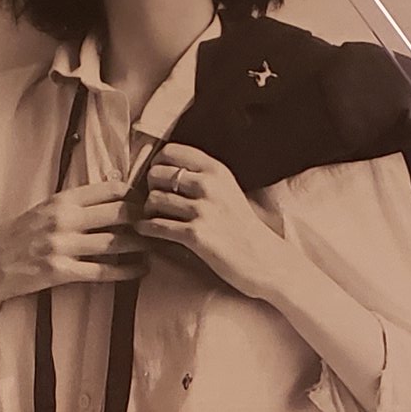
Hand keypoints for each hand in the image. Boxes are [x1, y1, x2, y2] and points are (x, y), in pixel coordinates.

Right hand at [0, 182, 145, 379]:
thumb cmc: (19, 237)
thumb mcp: (44, 210)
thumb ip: (74, 204)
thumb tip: (112, 195)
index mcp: (60, 200)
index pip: (109, 189)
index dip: (135, 194)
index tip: (150, 200)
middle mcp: (62, 219)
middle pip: (118, 213)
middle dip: (144, 218)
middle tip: (160, 224)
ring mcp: (61, 246)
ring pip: (114, 242)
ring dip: (141, 246)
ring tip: (157, 248)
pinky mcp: (59, 272)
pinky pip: (101, 271)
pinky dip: (125, 271)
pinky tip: (140, 270)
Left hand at [142, 145, 287, 300]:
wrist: (265, 260)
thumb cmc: (243, 227)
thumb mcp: (228, 190)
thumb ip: (202, 177)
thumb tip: (164, 170)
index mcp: (216, 170)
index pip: (170, 152)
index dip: (156, 164)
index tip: (156, 178)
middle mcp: (209, 185)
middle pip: (157, 174)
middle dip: (149, 187)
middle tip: (154, 201)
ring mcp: (203, 210)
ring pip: (154, 199)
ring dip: (147, 210)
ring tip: (152, 217)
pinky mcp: (196, 235)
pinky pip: (157, 226)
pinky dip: (146, 228)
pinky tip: (146, 230)